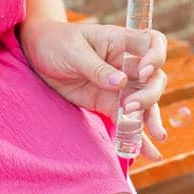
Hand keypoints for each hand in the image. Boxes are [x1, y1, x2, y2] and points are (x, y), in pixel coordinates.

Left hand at [21, 18, 169, 160]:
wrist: (37, 54)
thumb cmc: (57, 42)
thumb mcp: (73, 51)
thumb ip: (97, 68)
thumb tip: (122, 83)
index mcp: (121, 41)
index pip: (153, 43)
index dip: (156, 57)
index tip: (144, 71)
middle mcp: (127, 64)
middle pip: (154, 78)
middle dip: (149, 95)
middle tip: (130, 107)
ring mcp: (121, 86)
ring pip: (147, 102)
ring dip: (152, 118)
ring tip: (157, 136)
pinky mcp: (110, 105)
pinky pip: (129, 121)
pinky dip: (139, 137)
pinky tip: (151, 153)